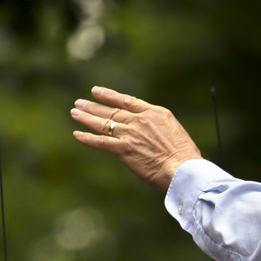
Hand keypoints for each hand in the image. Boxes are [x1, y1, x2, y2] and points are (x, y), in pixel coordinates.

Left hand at [71, 87, 202, 191]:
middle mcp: (140, 120)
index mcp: (156, 113)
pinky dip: (88, 139)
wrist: (183, 169)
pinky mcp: (124, 150)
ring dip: (87, 118)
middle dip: (93, 106)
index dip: (110, 96)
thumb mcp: (176, 133)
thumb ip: (159, 129)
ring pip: (104, 124)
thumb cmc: (186, 157)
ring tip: (74, 112)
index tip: (97, 91)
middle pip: (112, 111)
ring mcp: (131, 134)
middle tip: (79, 102)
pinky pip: (101, 142)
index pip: (128, 101)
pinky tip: (77, 134)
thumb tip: (153, 134)